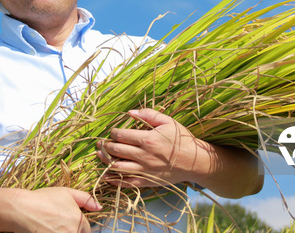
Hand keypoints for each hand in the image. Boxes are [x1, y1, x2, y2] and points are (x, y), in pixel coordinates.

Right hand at [10, 187, 101, 232]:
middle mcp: (72, 232)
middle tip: (58, 224)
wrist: (22, 209)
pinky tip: (47, 229)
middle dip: (71, 230)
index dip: (79, 227)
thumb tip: (99, 207)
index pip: (87, 231)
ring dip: (63, 232)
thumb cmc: (44, 199)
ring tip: (52, 227)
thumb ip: (86, 199)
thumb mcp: (67, 193)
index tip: (68, 222)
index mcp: (78, 221)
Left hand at [95, 108, 212, 188]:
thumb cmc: (181, 139)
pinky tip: (106, 176)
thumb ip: (148, 114)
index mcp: (147, 139)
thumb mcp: (168, 121)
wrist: (195, 162)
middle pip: (115, 151)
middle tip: (100, 143)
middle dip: (105, 146)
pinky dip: (113, 180)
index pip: (121, 135)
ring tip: (99, 155)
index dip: (113, 133)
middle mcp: (143, 156)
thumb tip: (130, 112)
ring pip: (117, 167)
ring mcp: (144, 170)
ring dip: (105, 161)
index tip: (113, 132)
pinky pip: (126, 183)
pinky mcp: (146, 181)